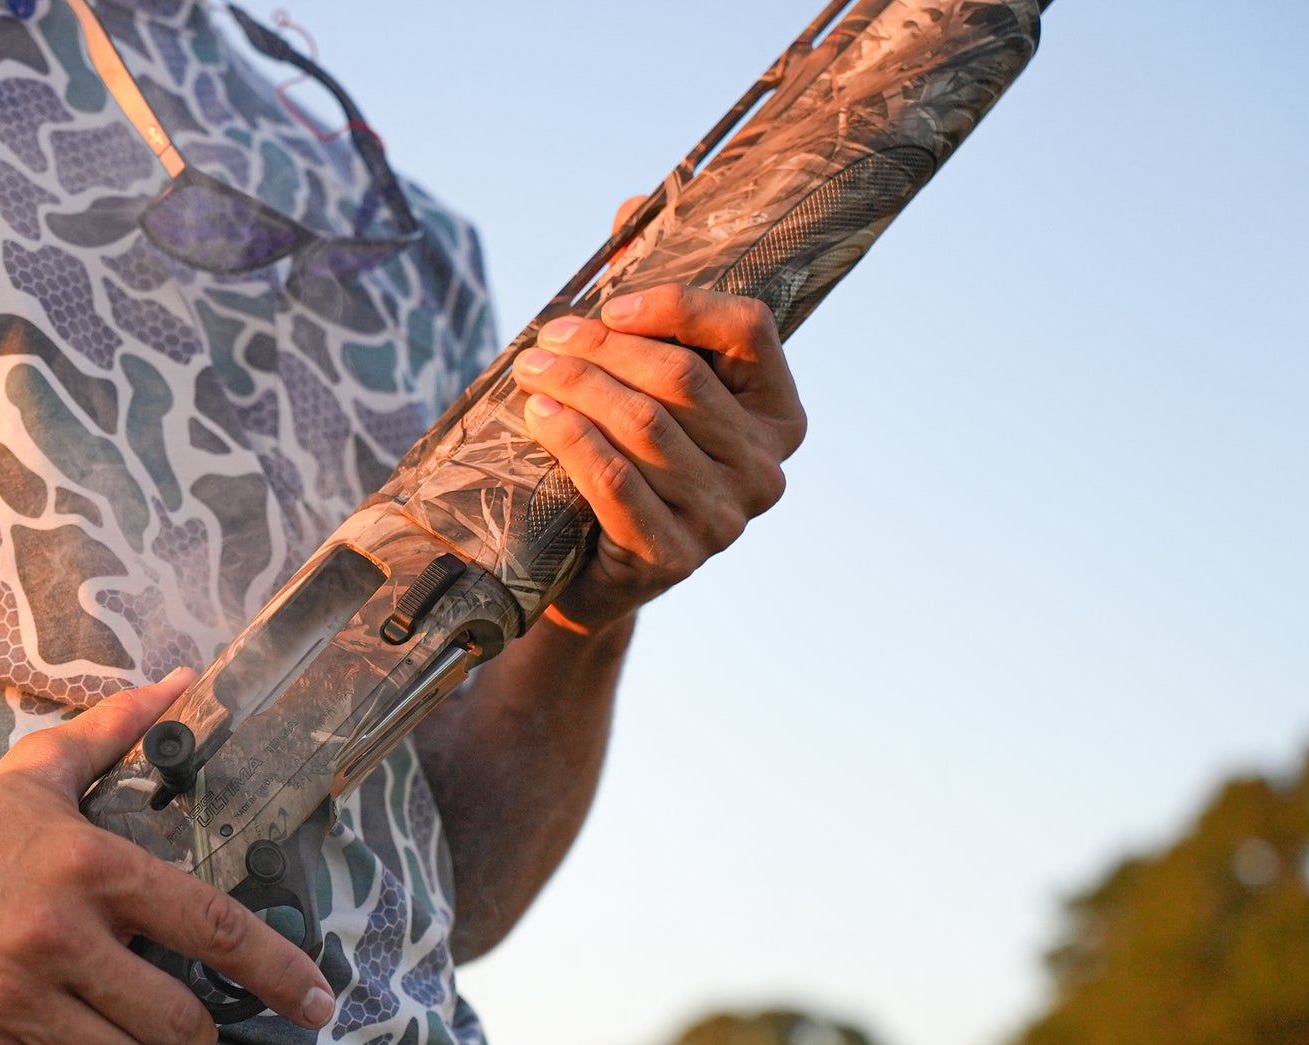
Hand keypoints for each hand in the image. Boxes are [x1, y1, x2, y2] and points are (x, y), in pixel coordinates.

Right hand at [0, 669, 335, 1044]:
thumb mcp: (38, 774)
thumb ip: (116, 730)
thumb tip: (185, 683)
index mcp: (89, 865)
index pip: (215, 926)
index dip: (282, 972)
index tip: (318, 1002)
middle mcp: (58, 935)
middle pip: (181, 1020)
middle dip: (194, 1031)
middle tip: (173, 1022)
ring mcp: (14, 1002)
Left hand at [513, 261, 807, 631]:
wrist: (598, 572)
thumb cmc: (627, 459)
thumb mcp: (643, 382)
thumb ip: (646, 300)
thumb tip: (631, 208)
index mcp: (779, 412)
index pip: (749, 329)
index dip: (679, 304)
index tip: (611, 302)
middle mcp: (766, 467)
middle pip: (681, 378)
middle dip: (602, 349)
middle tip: (545, 338)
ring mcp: (725, 519)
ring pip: (644, 427)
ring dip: (576, 388)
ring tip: (529, 369)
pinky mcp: (673, 557)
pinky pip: (616, 483)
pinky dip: (572, 441)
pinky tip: (538, 415)